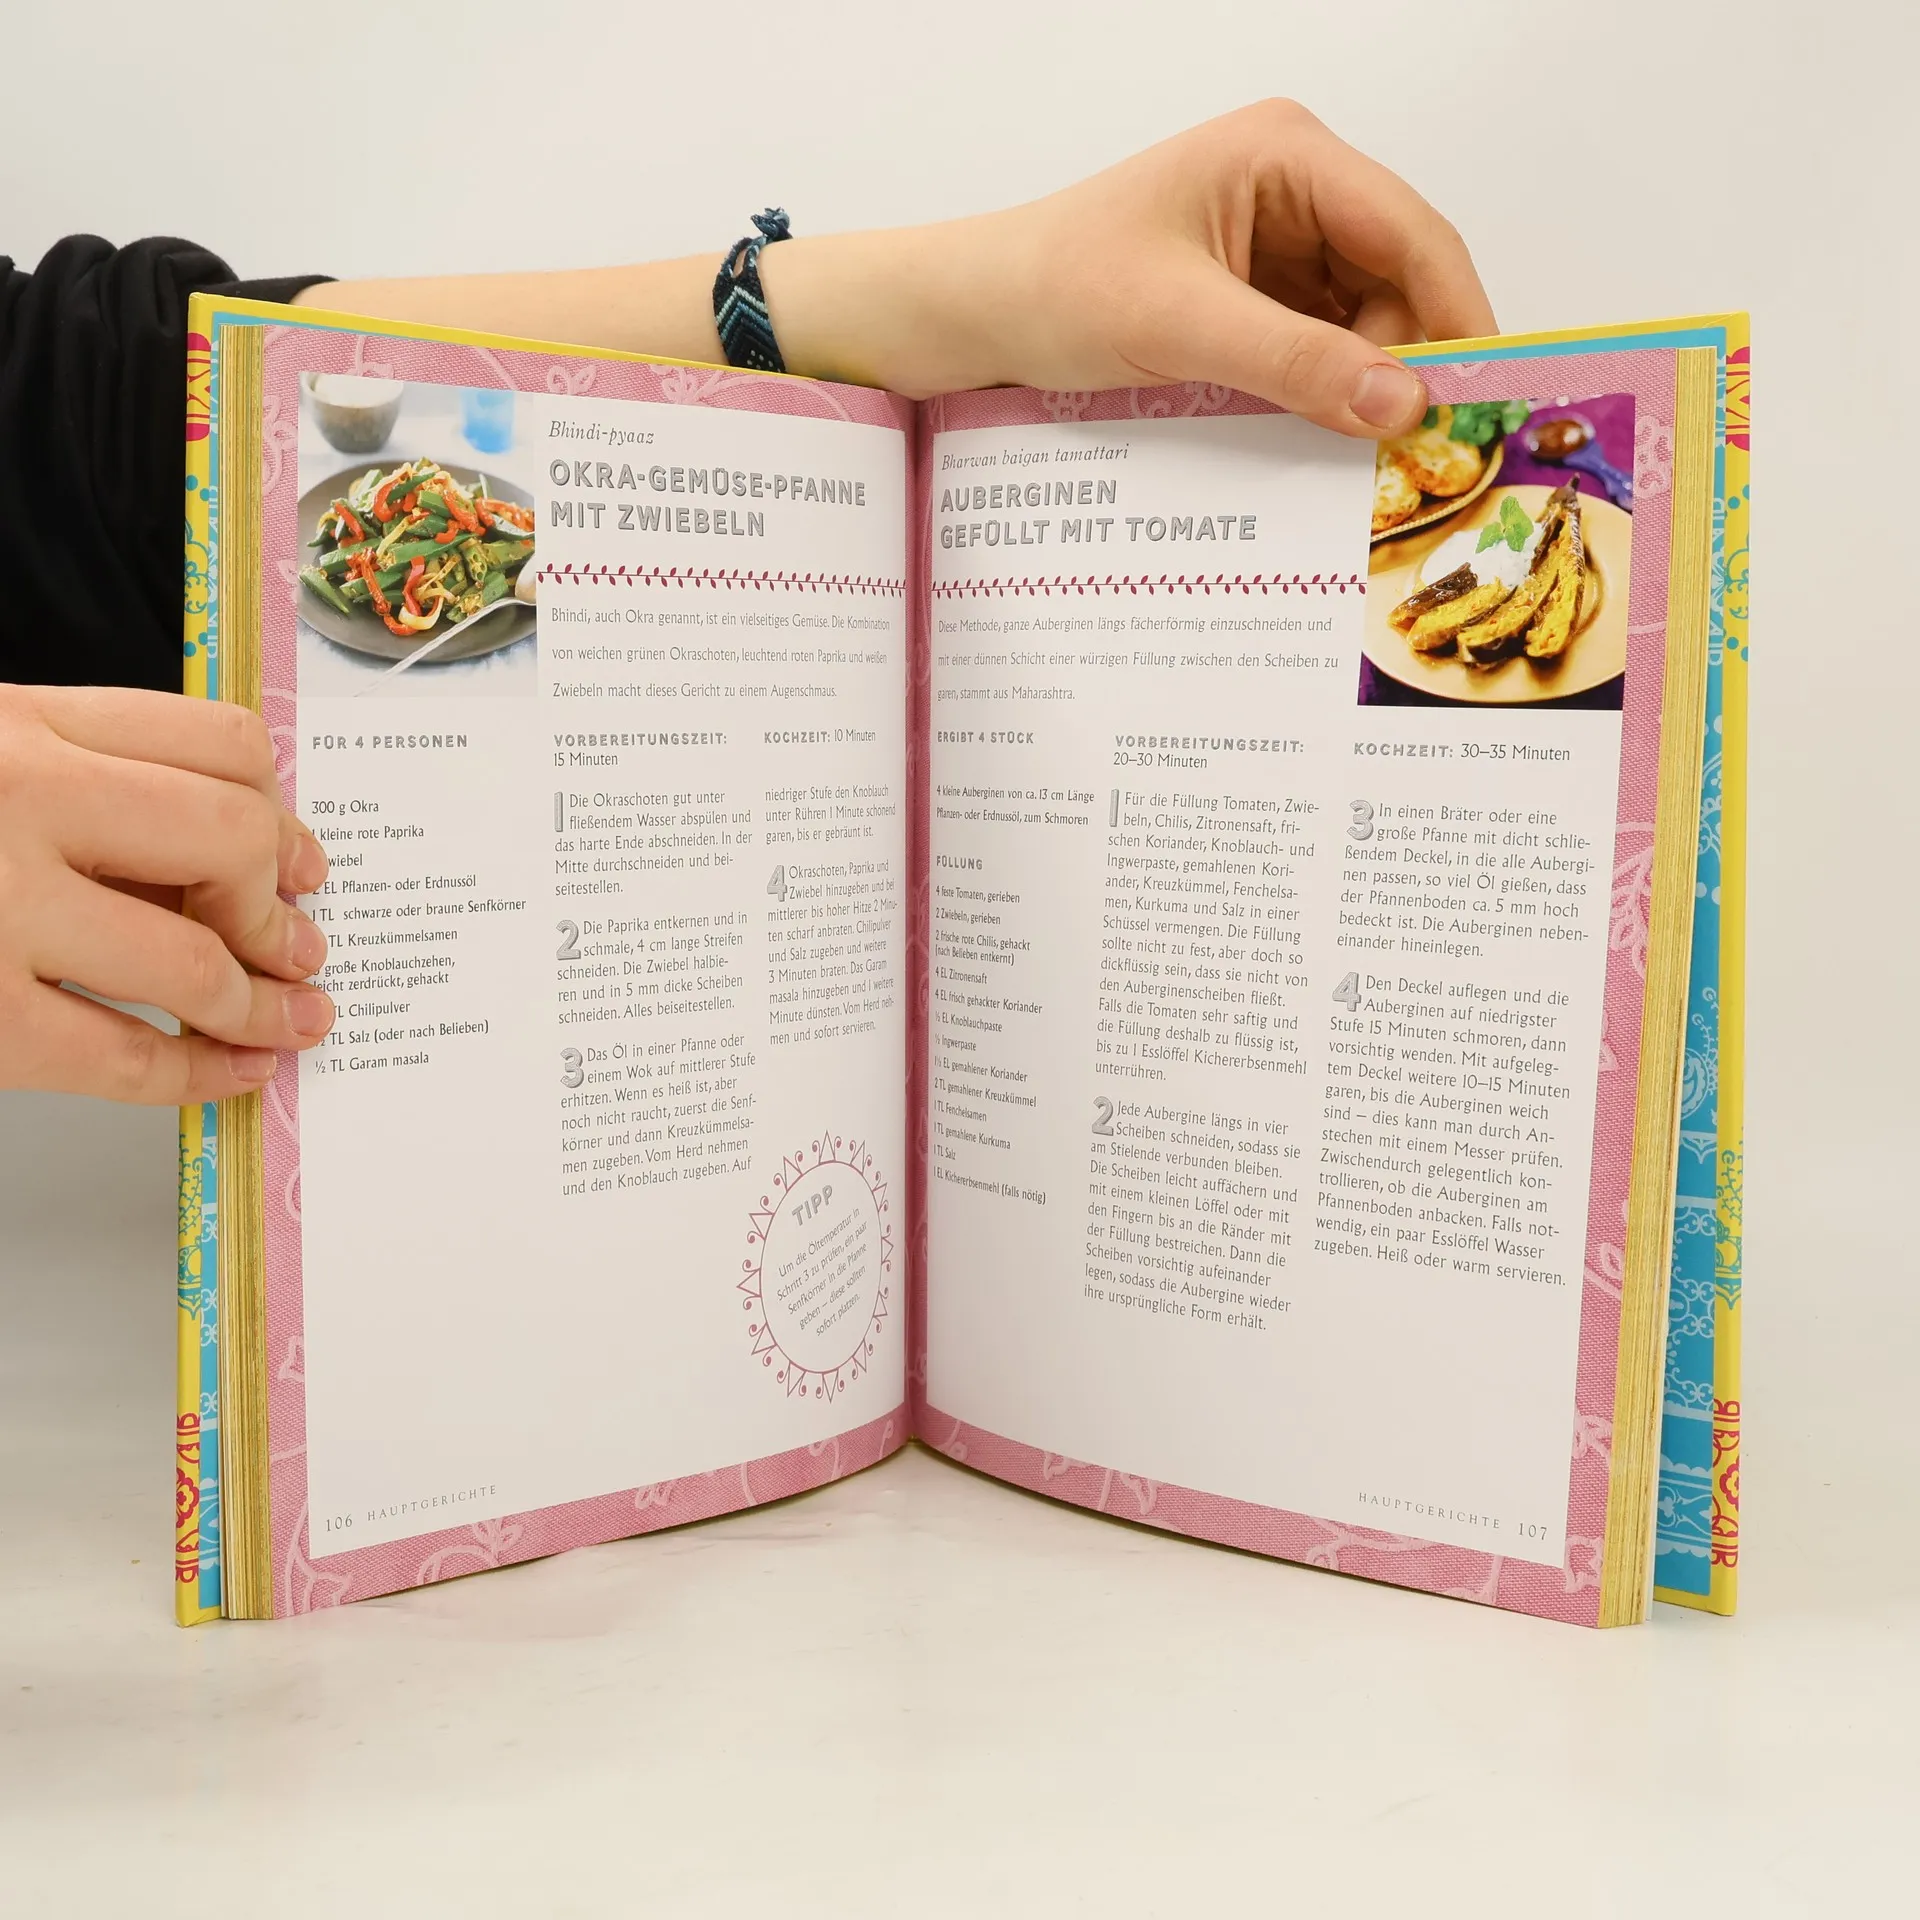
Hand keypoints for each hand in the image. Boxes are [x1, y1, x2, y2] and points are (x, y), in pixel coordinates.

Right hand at [0, 684, 334, 1102]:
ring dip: (263, 1004)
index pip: (216, 743)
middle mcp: (21, 799)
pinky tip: (232, 1069)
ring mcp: (0, 908)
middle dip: (279, 905)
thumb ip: (82, 790)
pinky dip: (199, 1074)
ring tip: (293, 1018)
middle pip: (228, 837)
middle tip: (303, 945)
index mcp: (25, 726)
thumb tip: (229, 861)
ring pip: (194, 959)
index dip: (280, 813)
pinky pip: (126, 1058)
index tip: (299, 862)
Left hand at [312, 100, 1494, 437]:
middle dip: (1413, 370)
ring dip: (1368, 395)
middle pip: (1402, 287)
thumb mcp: (1178, 326)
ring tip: (1373, 473)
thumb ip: (1297, 364)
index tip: (1488, 409)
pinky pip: (1317, 356)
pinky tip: (1324, 453)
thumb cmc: (1048, 287)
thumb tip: (1408, 407)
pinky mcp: (1246, 306)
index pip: (1417, 235)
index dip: (1461, 321)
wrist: (959, 316)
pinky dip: (1326, 402)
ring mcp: (1272, 253)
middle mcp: (1293, 193)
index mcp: (1288, 156)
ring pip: (1365, 330)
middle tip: (1425, 467)